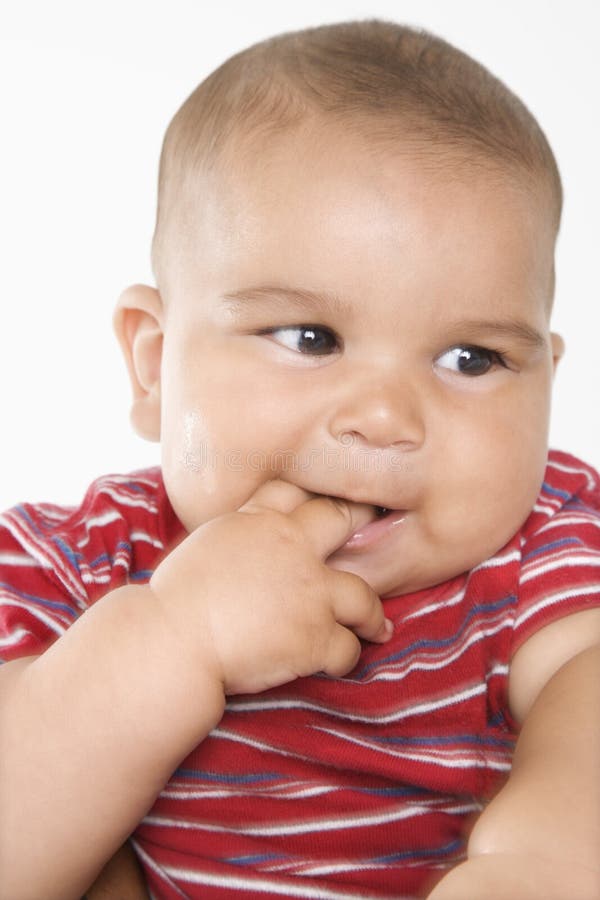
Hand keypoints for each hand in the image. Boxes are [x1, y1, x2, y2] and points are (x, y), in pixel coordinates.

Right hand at [150, 480, 392, 694]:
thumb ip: (244, 529)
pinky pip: (349, 649)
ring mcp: (311, 593)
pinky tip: (338, 662)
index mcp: (263, 522)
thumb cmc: (178, 595)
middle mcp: (295, 549)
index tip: (334, 500)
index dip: (321, 492)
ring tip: (375, 625)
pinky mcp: (315, 638)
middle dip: (363, 520)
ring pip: (364, 598)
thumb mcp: (209, 542)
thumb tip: (257, 531)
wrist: (174, 639)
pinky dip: (345, 658)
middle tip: (377, 528)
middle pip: (345, 519)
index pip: (301, 491)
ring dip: (370, 615)